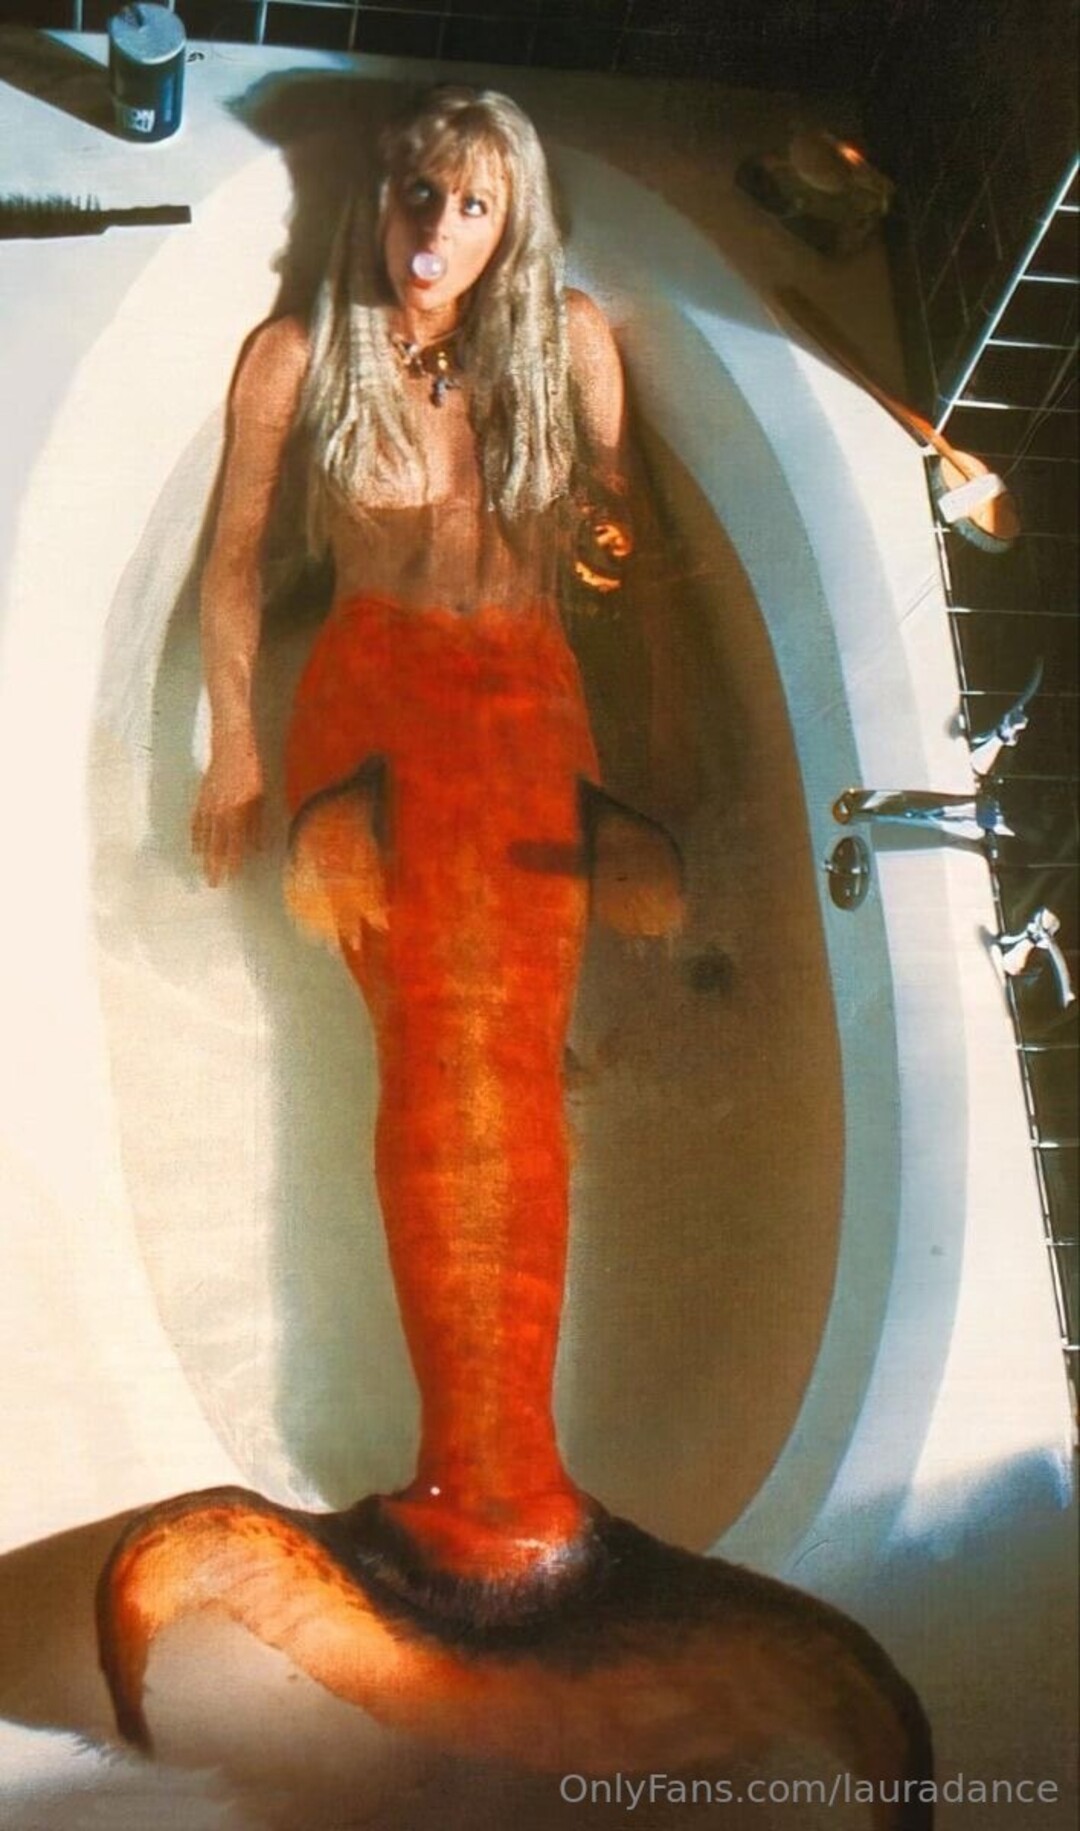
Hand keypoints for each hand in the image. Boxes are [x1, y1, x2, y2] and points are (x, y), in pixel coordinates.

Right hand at [191, 736, 263, 885]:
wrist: (230, 744)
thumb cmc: (250, 768)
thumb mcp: (260, 795)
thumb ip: (257, 823)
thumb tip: (257, 848)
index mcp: (238, 810)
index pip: (234, 842)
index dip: (232, 861)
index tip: (231, 877)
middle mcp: (221, 810)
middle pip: (216, 844)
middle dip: (215, 865)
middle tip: (213, 883)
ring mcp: (208, 804)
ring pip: (204, 836)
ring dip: (204, 855)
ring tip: (202, 871)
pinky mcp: (201, 797)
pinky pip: (195, 821)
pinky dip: (195, 836)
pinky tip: (194, 848)